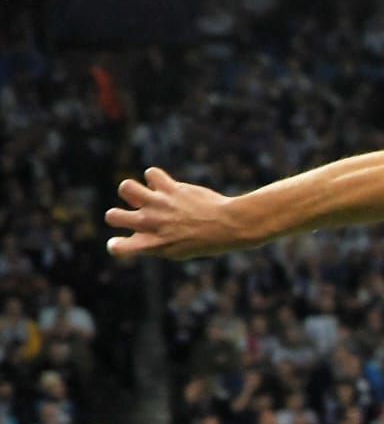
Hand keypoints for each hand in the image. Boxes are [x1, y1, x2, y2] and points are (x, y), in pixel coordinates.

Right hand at [105, 167, 246, 260]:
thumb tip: (133, 234)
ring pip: (125, 187)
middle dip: (116, 215)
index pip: (119, 249)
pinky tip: (166, 186)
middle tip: (138, 216)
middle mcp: (152, 224)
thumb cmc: (205, 240)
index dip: (116, 245)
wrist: (230, 226)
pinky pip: (151, 173)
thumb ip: (153, 243)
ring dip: (131, 191)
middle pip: (111, 216)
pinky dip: (156, 177)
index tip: (120, 244)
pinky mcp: (171, 188)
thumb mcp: (178, 250)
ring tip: (147, 196)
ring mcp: (160, 205)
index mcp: (153, 244)